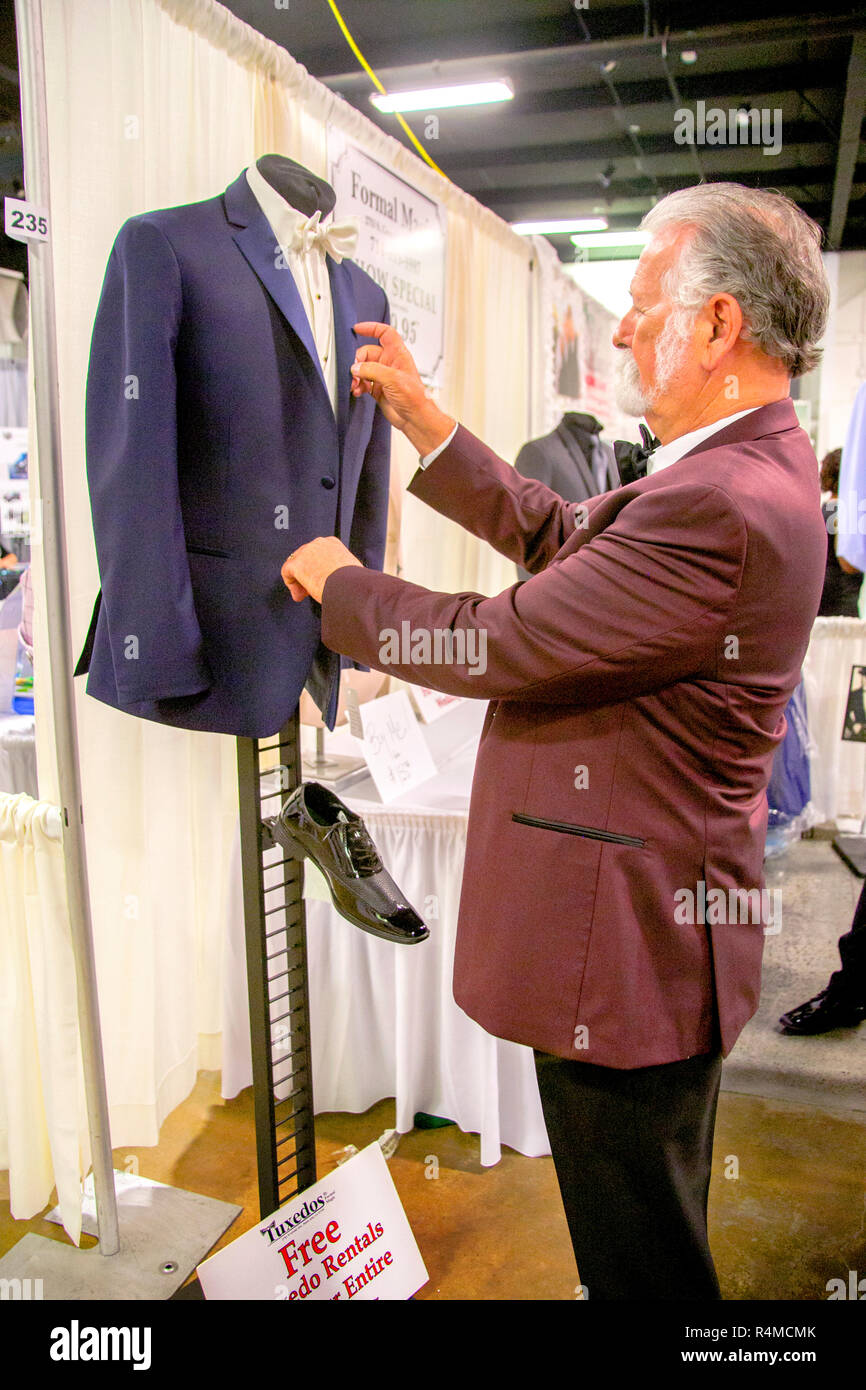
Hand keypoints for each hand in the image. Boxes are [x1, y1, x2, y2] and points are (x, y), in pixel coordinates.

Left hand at [281, 537, 362, 603]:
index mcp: (332, 543)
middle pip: (304, 557)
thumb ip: (340, 569)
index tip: (319, 580)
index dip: (315, 567)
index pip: (317, 552)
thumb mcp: (350, 570)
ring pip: (295, 565)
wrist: (351, 586)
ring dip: (299, 580)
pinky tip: (299, 596)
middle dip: (306, 573)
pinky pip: (287, 573)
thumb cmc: (355, 583)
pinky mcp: (297, 564)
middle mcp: (318, 543)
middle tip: (310, 588)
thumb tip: (337, 580)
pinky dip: (292, 585)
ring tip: (305, 594)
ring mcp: (306, 552)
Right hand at [352, 321, 454, 455]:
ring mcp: (383, 376)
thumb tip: (356, 367)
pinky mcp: (377, 389)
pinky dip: (357, 385)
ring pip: (363, 368)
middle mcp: (390, 363)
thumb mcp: (393, 379)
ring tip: (355, 384)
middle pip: (368, 352)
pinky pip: (362, 382)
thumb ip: (372, 370)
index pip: (385, 334)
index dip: (372, 328)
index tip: (358, 329)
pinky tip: (357, 391)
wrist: (414, 418)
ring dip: (356, 375)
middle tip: (355, 371)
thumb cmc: (414, 397)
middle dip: (359, 361)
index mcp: (398, 355)